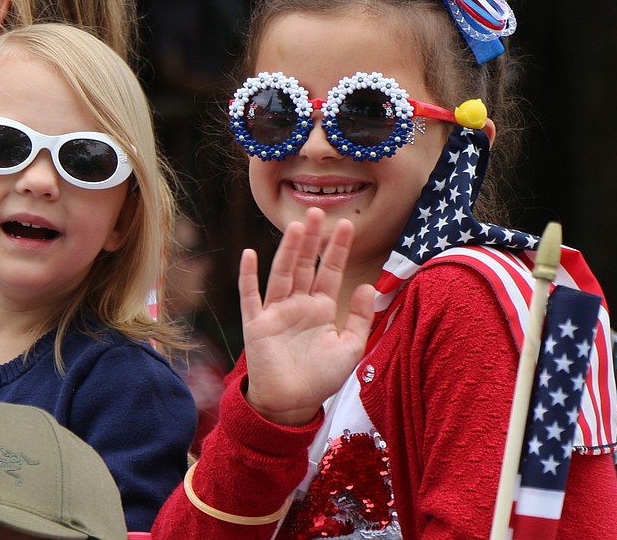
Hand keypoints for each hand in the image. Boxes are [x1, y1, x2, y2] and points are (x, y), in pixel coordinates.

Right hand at [239, 208, 374, 425]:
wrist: (291, 404)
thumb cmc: (321, 379)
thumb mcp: (350, 349)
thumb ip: (359, 319)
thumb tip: (367, 285)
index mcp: (320, 309)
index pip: (329, 272)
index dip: (337, 250)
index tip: (345, 225)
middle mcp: (298, 305)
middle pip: (304, 265)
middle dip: (311, 240)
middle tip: (316, 211)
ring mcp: (275, 312)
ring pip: (282, 273)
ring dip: (288, 249)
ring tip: (296, 226)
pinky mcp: (256, 324)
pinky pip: (251, 296)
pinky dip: (249, 276)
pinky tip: (250, 254)